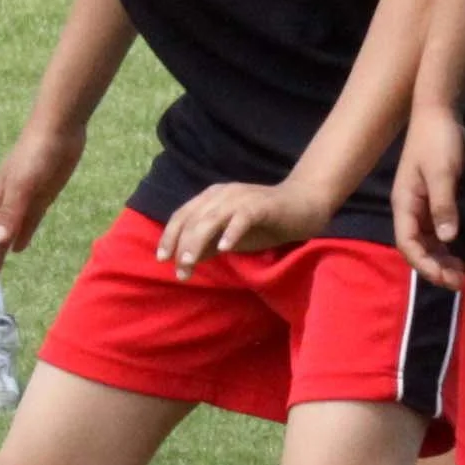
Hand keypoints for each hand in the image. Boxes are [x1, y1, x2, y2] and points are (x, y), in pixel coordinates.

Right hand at [0, 120, 84, 286]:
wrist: (60, 128)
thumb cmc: (37, 153)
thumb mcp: (23, 184)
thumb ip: (11, 213)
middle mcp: (5, 202)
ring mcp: (23, 200)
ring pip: (8, 232)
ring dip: (2, 251)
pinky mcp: (40, 197)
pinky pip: (27, 223)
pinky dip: (21, 237)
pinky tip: (20, 249)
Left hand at [156, 180, 330, 280]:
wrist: (302, 206)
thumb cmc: (264, 223)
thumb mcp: (230, 237)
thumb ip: (209, 245)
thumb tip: (185, 260)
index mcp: (210, 198)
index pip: (182, 216)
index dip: (169, 236)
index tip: (161, 258)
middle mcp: (221, 194)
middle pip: (193, 219)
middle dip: (182, 244)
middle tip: (178, 269)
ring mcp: (240, 198)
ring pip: (212, 218)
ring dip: (198, 241)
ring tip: (189, 262)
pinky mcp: (261, 205)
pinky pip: (242, 217)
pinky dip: (232, 232)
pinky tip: (225, 249)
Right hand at [393, 103, 464, 290]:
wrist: (439, 113)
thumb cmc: (437, 141)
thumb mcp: (442, 172)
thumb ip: (443, 205)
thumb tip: (446, 239)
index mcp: (405, 204)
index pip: (408, 243)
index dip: (424, 264)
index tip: (446, 277)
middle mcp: (410, 209)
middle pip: (416, 248)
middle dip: (435, 268)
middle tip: (461, 282)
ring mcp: (421, 205)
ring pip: (427, 242)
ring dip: (441, 260)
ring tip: (463, 274)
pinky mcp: (434, 200)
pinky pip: (436, 231)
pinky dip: (446, 246)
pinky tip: (462, 253)